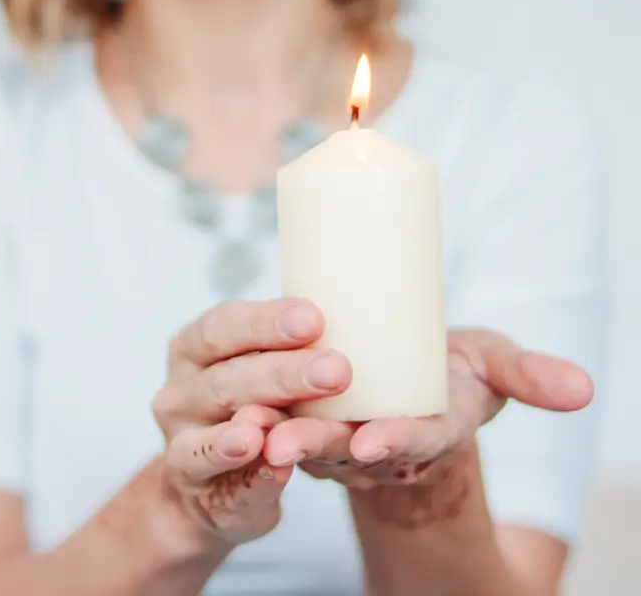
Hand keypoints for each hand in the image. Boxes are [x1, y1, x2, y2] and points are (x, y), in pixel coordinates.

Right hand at [153, 299, 351, 545]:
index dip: (265, 321)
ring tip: (280, 422)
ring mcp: (182, 443)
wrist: (212, 482)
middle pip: (227, 378)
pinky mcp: (199, 492)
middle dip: (282, 373)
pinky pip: (226, 485)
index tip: (314, 319)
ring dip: (257, 427)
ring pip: (220, 430)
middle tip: (336, 370)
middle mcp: (181, 392)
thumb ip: (284, 348)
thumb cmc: (244, 402)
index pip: (223, 325)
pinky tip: (279, 469)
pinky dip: (253, 478)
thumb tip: (344, 321)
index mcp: (193, 348)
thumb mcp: (253, 366)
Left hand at [262, 328, 593, 489]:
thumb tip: (584, 387)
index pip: (417, 441)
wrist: (408, 382)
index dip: (399, 442)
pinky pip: (279, 423)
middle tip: (289, 440)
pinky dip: (257, 421)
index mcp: (427, 428)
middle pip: (350, 448)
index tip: (374, 441)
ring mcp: (339, 435)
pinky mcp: (306, 417)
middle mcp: (378, 441)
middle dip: (322, 445)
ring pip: (306, 440)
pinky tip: (231, 408)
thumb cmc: (450, 372)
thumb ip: (527, 373)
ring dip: (277, 436)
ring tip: (250, 428)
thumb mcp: (490, 365)